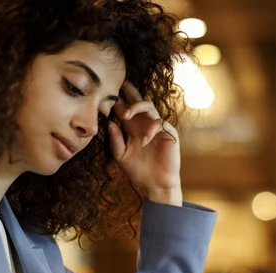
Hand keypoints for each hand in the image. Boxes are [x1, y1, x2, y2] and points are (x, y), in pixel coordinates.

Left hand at [108, 81, 181, 205]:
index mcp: (132, 129)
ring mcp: (157, 129)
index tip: (106, 93)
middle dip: (131, 91)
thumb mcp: (121, 157)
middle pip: (139, 102)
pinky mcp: (169, 135)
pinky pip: (161, 123)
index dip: (117, 101)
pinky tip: (144, 141)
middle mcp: (145, 125)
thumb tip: (110, 123)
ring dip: (138, 107)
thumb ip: (115, 141)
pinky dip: (151, 129)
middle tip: (121, 83)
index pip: (125, 109)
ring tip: (127, 114)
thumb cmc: (138, 172)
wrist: (155, 186)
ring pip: (150, 107)